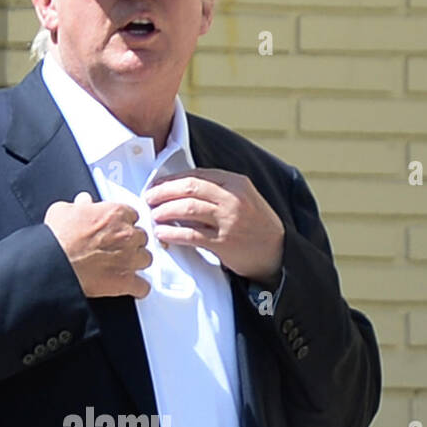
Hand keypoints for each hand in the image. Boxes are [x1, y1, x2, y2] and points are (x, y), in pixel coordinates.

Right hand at [44, 192, 151, 298]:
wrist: (55, 263)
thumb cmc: (58, 237)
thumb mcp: (64, 211)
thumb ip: (79, 205)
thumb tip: (83, 202)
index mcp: (116, 214)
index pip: (133, 215)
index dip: (124, 224)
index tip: (116, 229)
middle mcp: (127, 234)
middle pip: (142, 237)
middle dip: (132, 243)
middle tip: (117, 248)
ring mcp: (129, 258)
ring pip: (146, 259)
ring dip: (137, 262)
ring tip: (124, 266)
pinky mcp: (125, 281)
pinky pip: (143, 286)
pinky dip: (138, 288)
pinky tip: (131, 286)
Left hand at [144, 168, 284, 285]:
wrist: (277, 252)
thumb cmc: (255, 224)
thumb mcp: (243, 197)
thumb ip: (218, 190)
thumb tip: (183, 188)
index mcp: (236, 182)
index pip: (197, 175)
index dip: (172, 179)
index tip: (157, 185)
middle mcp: (233, 198)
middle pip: (189, 188)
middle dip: (164, 192)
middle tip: (149, 199)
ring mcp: (229, 220)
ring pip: (188, 209)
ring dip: (165, 211)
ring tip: (153, 215)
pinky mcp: (224, 243)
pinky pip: (192, 235)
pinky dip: (173, 233)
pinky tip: (162, 234)